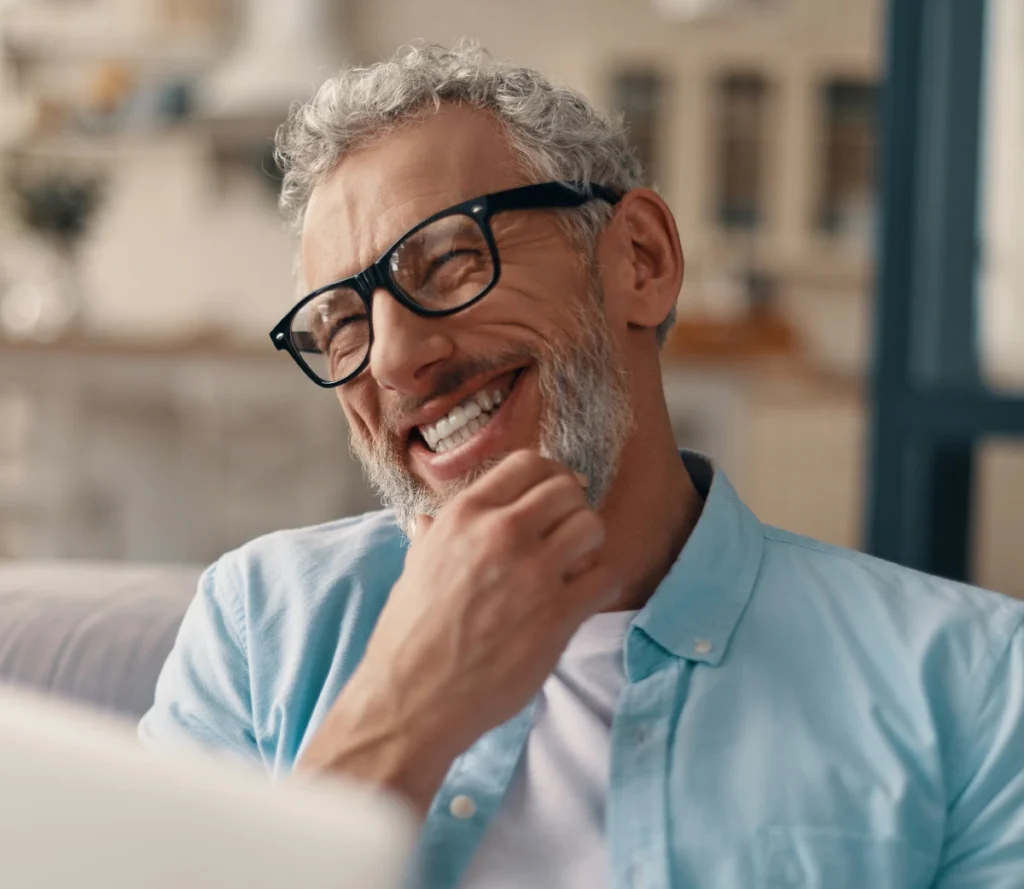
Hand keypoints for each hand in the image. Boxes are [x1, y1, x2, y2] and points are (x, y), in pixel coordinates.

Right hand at [297, 450, 619, 812]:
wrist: (412, 699)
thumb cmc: (409, 635)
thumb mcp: (415, 569)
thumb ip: (432, 537)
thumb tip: (425, 520)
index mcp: (464, 515)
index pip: (528, 464)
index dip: (550, 477)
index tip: (555, 496)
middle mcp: (500, 533)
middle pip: (566, 490)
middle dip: (573, 507)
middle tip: (568, 533)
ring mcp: (532, 572)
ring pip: (591, 526)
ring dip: (589, 544)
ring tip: (575, 565)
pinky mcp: (557, 614)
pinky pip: (605, 576)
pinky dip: (600, 583)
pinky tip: (581, 597)